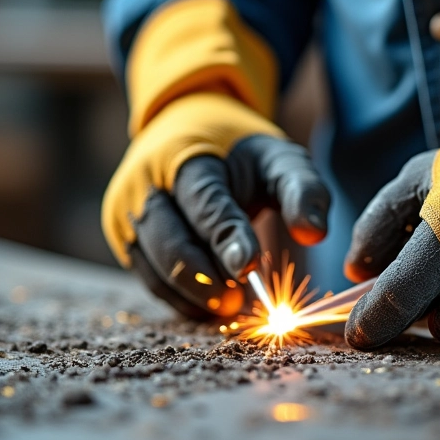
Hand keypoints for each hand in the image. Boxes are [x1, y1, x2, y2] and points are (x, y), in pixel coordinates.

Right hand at [102, 92, 329, 317]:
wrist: (189, 134)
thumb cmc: (241, 154)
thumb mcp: (279, 158)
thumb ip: (302, 190)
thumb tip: (314, 234)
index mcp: (187, 158)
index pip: (205, 204)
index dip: (226, 239)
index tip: (250, 267)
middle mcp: (146, 185)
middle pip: (169, 243)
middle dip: (205, 279)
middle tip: (240, 302)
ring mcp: (128, 213)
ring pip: (155, 269)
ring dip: (192, 296)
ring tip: (230, 305)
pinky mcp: (125, 238)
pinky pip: (149, 279)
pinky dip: (179, 299)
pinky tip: (210, 305)